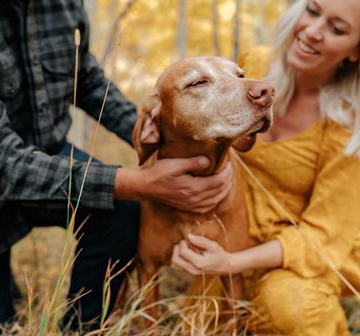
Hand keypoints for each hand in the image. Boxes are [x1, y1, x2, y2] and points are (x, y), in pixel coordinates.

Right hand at [115, 156, 232, 212]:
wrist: (144, 186)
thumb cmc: (158, 173)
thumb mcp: (175, 164)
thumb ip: (193, 163)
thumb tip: (209, 161)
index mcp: (194, 188)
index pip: (219, 181)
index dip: (227, 172)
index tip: (230, 163)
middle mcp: (195, 199)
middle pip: (220, 191)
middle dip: (228, 180)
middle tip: (230, 169)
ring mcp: (191, 205)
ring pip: (215, 200)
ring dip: (224, 190)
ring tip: (226, 179)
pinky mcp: (187, 207)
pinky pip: (207, 207)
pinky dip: (215, 200)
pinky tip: (215, 194)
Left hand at [171, 234, 232, 275]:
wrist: (225, 266)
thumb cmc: (220, 254)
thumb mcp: (213, 245)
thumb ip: (201, 240)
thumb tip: (189, 236)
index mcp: (199, 263)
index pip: (182, 252)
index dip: (182, 244)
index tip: (188, 239)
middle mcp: (193, 270)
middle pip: (175, 260)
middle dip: (177, 249)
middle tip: (185, 243)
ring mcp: (190, 273)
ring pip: (174, 264)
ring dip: (176, 254)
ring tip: (185, 248)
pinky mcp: (189, 273)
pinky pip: (177, 267)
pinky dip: (178, 259)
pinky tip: (186, 254)